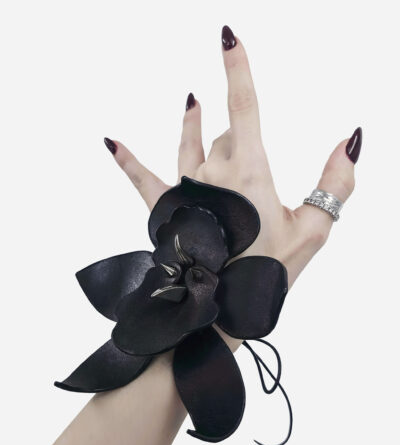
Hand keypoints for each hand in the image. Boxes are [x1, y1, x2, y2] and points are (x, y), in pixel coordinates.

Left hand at [104, 25, 360, 298]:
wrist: (221, 309)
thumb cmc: (267, 271)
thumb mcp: (312, 229)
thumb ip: (335, 182)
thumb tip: (350, 139)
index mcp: (248, 173)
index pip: (243, 106)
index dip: (238, 67)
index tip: (228, 36)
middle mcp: (211, 173)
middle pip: (224, 135)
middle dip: (238, 142)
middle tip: (251, 183)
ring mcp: (185, 190)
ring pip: (191, 145)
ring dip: (192, 125)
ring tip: (189, 101)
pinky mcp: (166, 209)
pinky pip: (141, 177)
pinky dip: (127, 160)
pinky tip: (111, 142)